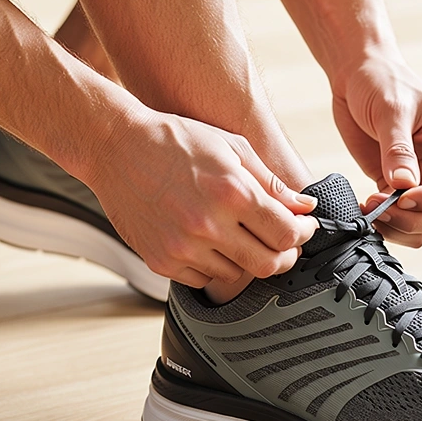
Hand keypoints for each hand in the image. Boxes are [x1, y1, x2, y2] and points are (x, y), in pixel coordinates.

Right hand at [86, 108, 317, 285]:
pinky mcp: (161, 261)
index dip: (303, 234)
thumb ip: (271, 182)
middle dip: (285, 255)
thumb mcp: (232, 148)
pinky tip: (208, 240)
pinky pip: (203, 279)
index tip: (302, 228)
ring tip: (236, 232)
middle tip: (284, 243)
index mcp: (232, 193)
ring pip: (237, 274)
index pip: (287, 234)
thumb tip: (305, 207)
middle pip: (268, 264)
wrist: (116, 147)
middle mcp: (208, 225)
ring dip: (246, 258)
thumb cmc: (176, 141)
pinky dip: (213, 265)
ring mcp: (183, 247)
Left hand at [331, 54, 421, 246]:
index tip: (400, 196)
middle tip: (380, 208)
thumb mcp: (391, 111)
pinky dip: (386, 225)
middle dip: (414, 219)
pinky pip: (401, 221)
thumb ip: (398, 150)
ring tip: (371, 209)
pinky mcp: (399, 190)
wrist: (358, 76)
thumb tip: (404, 186)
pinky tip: (365, 208)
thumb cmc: (383, 83)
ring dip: (399, 227)